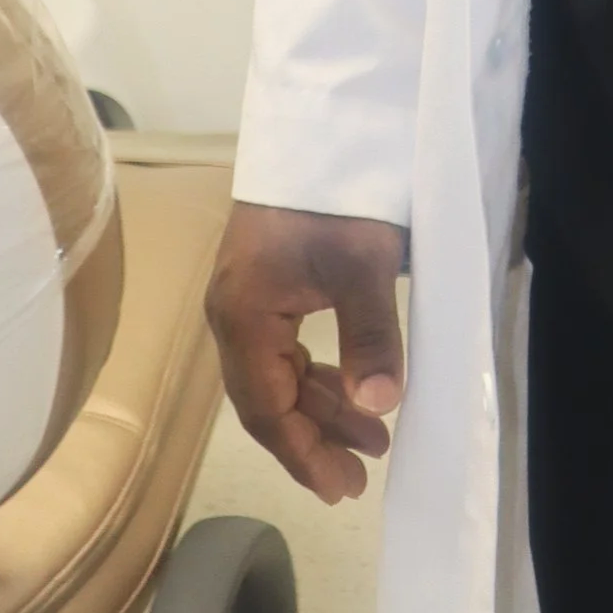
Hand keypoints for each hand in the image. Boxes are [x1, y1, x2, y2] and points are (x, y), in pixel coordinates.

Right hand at [206, 201, 408, 505]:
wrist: (322, 124)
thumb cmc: (338, 194)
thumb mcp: (364, 265)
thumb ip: (371, 339)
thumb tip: (379, 407)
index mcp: (244, 316)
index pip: (267, 409)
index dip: (303, 454)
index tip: (341, 489)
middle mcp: (233, 314)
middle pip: (267, 398)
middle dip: (313, 439)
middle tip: (362, 474)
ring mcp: (246, 296)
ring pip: (278, 374)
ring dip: (321, 406)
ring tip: (374, 437)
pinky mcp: (266, 280)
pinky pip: (285, 347)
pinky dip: (319, 373)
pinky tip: (353, 387)